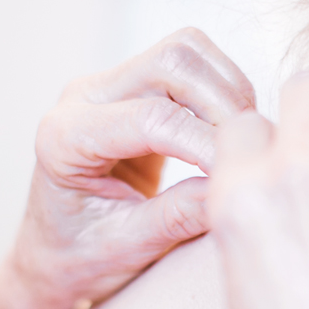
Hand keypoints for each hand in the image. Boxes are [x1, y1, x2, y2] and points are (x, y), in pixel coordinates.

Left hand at [8, 28, 254, 308]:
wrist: (58, 252)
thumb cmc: (82, 257)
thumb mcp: (130, 247)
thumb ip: (180, 215)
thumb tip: (233, 185)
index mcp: (65, 138)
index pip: (151, 119)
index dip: (208, 143)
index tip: (241, 175)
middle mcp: (83, 97)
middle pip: (171, 63)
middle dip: (224, 103)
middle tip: (250, 152)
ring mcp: (111, 84)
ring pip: (187, 51)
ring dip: (230, 91)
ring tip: (243, 141)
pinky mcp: (137, 85)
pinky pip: (193, 63)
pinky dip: (227, 90)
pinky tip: (232, 134)